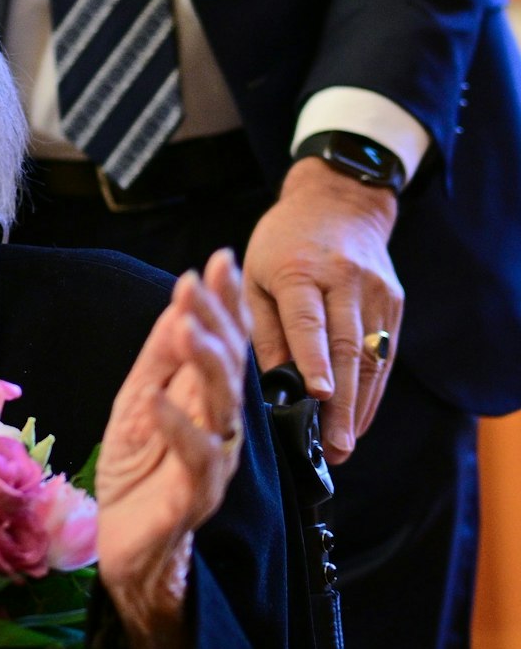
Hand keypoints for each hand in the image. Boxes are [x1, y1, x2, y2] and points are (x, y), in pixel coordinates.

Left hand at [94, 249, 253, 648]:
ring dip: (204, 365)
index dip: (222, 304)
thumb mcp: (138, 405)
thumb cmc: (138, 475)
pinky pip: (194, 459)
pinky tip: (158, 398)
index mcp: (207, 404)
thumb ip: (159, 359)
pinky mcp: (193, 498)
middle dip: (218, 322)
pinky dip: (176, 427)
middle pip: (228, 368)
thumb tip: (178, 303)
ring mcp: (213, 463)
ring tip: (186, 328)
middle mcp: (220, 428)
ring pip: (221, 408)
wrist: (128, 550)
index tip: (220, 259)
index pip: (223, 345)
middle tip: (205, 280)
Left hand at [242, 157, 400, 462]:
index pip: (309, 321)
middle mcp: (346, 281)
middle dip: (341, 402)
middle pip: (347, 346)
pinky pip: (386, 354)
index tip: (316, 396)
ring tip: (343, 445)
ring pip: (372, 356)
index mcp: (301, 271)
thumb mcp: (253, 276)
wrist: (339, 202)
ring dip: (360, 405)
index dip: (313, 359)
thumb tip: (263, 382)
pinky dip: (373, 390)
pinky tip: (358, 420)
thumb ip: (256, 327)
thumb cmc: (280, 244)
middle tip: (333, 447)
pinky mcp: (395, 303)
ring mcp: (378, 292)